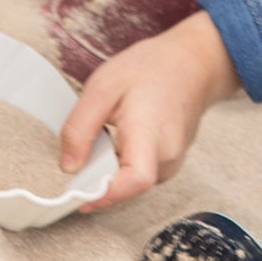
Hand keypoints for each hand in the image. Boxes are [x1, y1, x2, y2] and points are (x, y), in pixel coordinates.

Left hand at [63, 11, 240, 207]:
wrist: (192, 62)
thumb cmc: (151, 68)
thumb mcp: (102, 87)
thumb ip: (80, 128)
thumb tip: (69, 166)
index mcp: (150, 132)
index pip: (135, 180)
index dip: (106, 195)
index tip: (80, 198)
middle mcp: (168, 153)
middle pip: (128, 186)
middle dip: (100, 179)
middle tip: (84, 154)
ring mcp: (173, 160)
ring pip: (132, 182)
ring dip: (111, 169)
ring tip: (107, 137)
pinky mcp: (172, 161)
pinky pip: (140, 173)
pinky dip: (123, 163)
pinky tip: (120, 139)